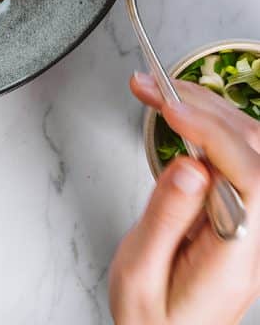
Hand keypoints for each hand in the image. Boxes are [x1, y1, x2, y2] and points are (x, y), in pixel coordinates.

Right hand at [109, 72, 259, 324]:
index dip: (212, 133)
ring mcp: (253, 223)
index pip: (249, 176)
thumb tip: (190, 166)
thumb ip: (165, 218)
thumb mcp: (140, 274)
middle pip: (252, 150)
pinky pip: (235, 156)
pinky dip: (206, 126)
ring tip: (156, 91)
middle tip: (150, 87)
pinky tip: (178, 115)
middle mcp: (255, 236)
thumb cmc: (152, 323)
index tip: (171, 107)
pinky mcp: (240, 213)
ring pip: (248, 145)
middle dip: (201, 106)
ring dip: (204, 108)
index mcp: (238, 255)